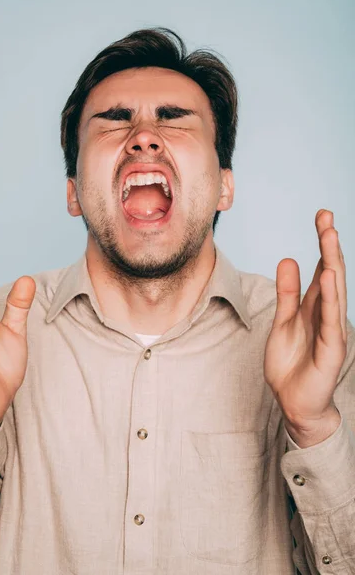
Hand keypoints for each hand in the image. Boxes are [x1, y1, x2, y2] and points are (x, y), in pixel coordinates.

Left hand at [264, 209, 346, 446]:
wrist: (294, 402)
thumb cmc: (291, 363)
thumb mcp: (283, 321)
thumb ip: (287, 293)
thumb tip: (288, 258)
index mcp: (315, 306)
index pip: (322, 268)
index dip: (322, 243)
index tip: (322, 215)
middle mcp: (328, 313)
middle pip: (330, 272)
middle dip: (328, 244)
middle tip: (326, 215)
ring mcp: (332, 330)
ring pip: (334, 290)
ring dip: (332, 262)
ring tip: (329, 236)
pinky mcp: (332, 348)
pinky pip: (331, 319)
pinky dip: (330, 298)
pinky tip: (328, 277)